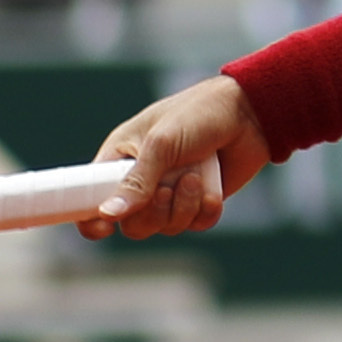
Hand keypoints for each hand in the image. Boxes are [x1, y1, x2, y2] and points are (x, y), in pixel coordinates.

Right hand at [89, 76, 267, 239]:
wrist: (250, 113)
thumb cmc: (198, 114)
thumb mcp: (162, 142)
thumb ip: (137, 180)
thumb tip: (108, 214)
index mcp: (121, 159)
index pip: (91, 197)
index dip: (91, 217)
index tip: (102, 228)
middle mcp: (143, 180)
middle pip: (132, 224)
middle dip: (151, 214)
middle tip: (165, 190)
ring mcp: (172, 193)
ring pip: (165, 227)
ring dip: (182, 207)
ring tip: (194, 178)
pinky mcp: (200, 202)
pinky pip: (195, 225)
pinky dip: (204, 210)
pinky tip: (211, 187)